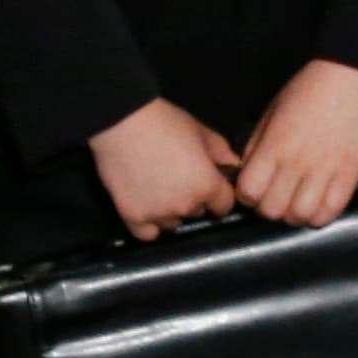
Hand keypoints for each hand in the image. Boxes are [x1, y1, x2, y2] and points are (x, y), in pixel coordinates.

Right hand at [91, 99, 239, 241]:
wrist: (122, 122)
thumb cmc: (166, 123)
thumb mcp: (203, 133)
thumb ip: (224, 154)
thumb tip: (234, 168)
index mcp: (208, 186)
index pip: (224, 206)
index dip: (219, 195)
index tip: (210, 186)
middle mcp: (186, 206)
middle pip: (198, 212)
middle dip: (194, 200)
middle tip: (180, 181)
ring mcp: (158, 214)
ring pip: (173, 223)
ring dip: (172, 212)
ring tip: (160, 191)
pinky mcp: (132, 217)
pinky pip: (147, 234)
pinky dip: (149, 225)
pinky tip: (148, 208)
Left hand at [235, 59, 357, 228]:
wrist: (352, 77)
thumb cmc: (307, 90)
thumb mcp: (271, 112)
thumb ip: (258, 146)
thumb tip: (249, 173)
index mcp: (274, 147)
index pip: (248, 192)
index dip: (247, 194)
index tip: (254, 187)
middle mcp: (297, 164)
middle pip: (272, 210)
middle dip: (269, 206)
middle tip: (276, 195)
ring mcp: (326, 172)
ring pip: (301, 216)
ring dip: (295, 214)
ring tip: (297, 202)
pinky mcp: (350, 175)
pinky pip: (332, 211)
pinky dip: (321, 214)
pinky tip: (318, 203)